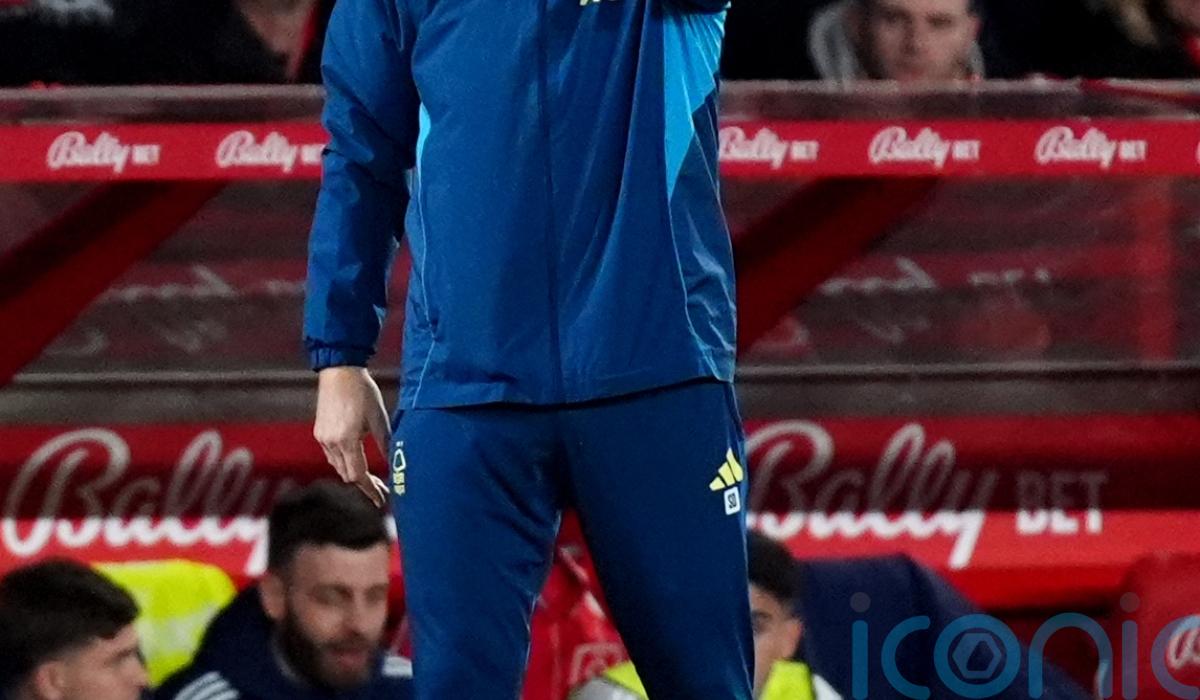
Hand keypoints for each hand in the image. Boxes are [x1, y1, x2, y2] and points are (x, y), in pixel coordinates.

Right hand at [313, 366, 390, 507]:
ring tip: (372, 477)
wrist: (339, 371)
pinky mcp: (320, 432)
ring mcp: (323, 438)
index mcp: (347, 440)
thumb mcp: (380, 419)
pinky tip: (357, 459)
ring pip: (338, 466)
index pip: (358, 476)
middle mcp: (331, 443)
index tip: (382, 499)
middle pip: (347, 475)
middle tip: (382, 488)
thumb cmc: (363, 392)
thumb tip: (395, 464)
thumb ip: (386, 444)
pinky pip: (332, 455)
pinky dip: (345, 462)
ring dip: (354, 473)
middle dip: (365, 484)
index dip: (371, 489)